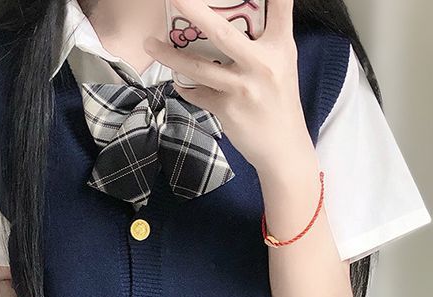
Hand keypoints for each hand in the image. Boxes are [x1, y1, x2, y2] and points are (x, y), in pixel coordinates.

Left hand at [145, 0, 315, 176]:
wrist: (282, 147)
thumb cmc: (279, 101)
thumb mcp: (282, 63)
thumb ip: (265, 39)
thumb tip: (241, 17)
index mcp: (280, 46)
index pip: (281, 6)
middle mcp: (261, 64)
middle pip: (223, 33)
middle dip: (196, 12)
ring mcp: (242, 88)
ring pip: (198, 67)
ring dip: (170, 56)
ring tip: (150, 43)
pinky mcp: (227, 109)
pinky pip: (197, 93)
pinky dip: (185, 86)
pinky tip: (177, 80)